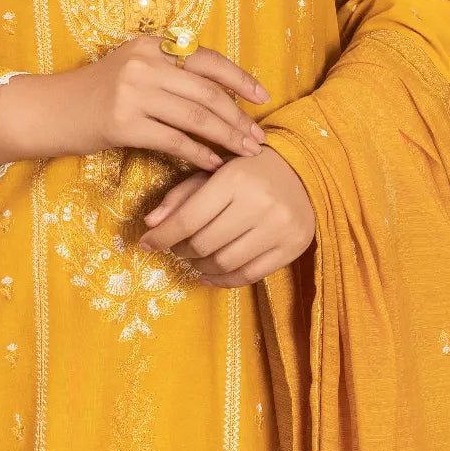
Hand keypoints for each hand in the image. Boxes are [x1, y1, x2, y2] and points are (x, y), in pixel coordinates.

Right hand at [51, 34, 270, 173]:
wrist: (51, 110)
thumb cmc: (97, 93)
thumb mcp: (133, 70)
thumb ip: (170, 74)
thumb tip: (222, 94)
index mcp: (151, 45)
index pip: (207, 60)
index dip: (240, 79)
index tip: (263, 96)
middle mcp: (144, 64)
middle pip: (208, 92)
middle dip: (239, 117)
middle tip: (259, 137)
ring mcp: (133, 92)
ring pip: (196, 117)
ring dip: (227, 138)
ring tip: (246, 153)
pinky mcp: (124, 123)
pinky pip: (174, 141)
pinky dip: (199, 154)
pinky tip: (213, 165)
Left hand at [136, 147, 315, 285]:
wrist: (302, 172)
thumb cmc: (249, 170)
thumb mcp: (214, 172)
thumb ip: (181, 196)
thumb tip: (151, 224)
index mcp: (235, 179)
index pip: (190, 218)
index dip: (163, 235)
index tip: (147, 243)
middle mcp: (259, 204)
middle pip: (205, 244)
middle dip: (182, 249)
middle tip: (175, 246)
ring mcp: (279, 228)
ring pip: (225, 263)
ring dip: (200, 266)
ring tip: (194, 259)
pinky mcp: (292, 248)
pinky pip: (249, 275)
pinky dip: (223, 280)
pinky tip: (210, 274)